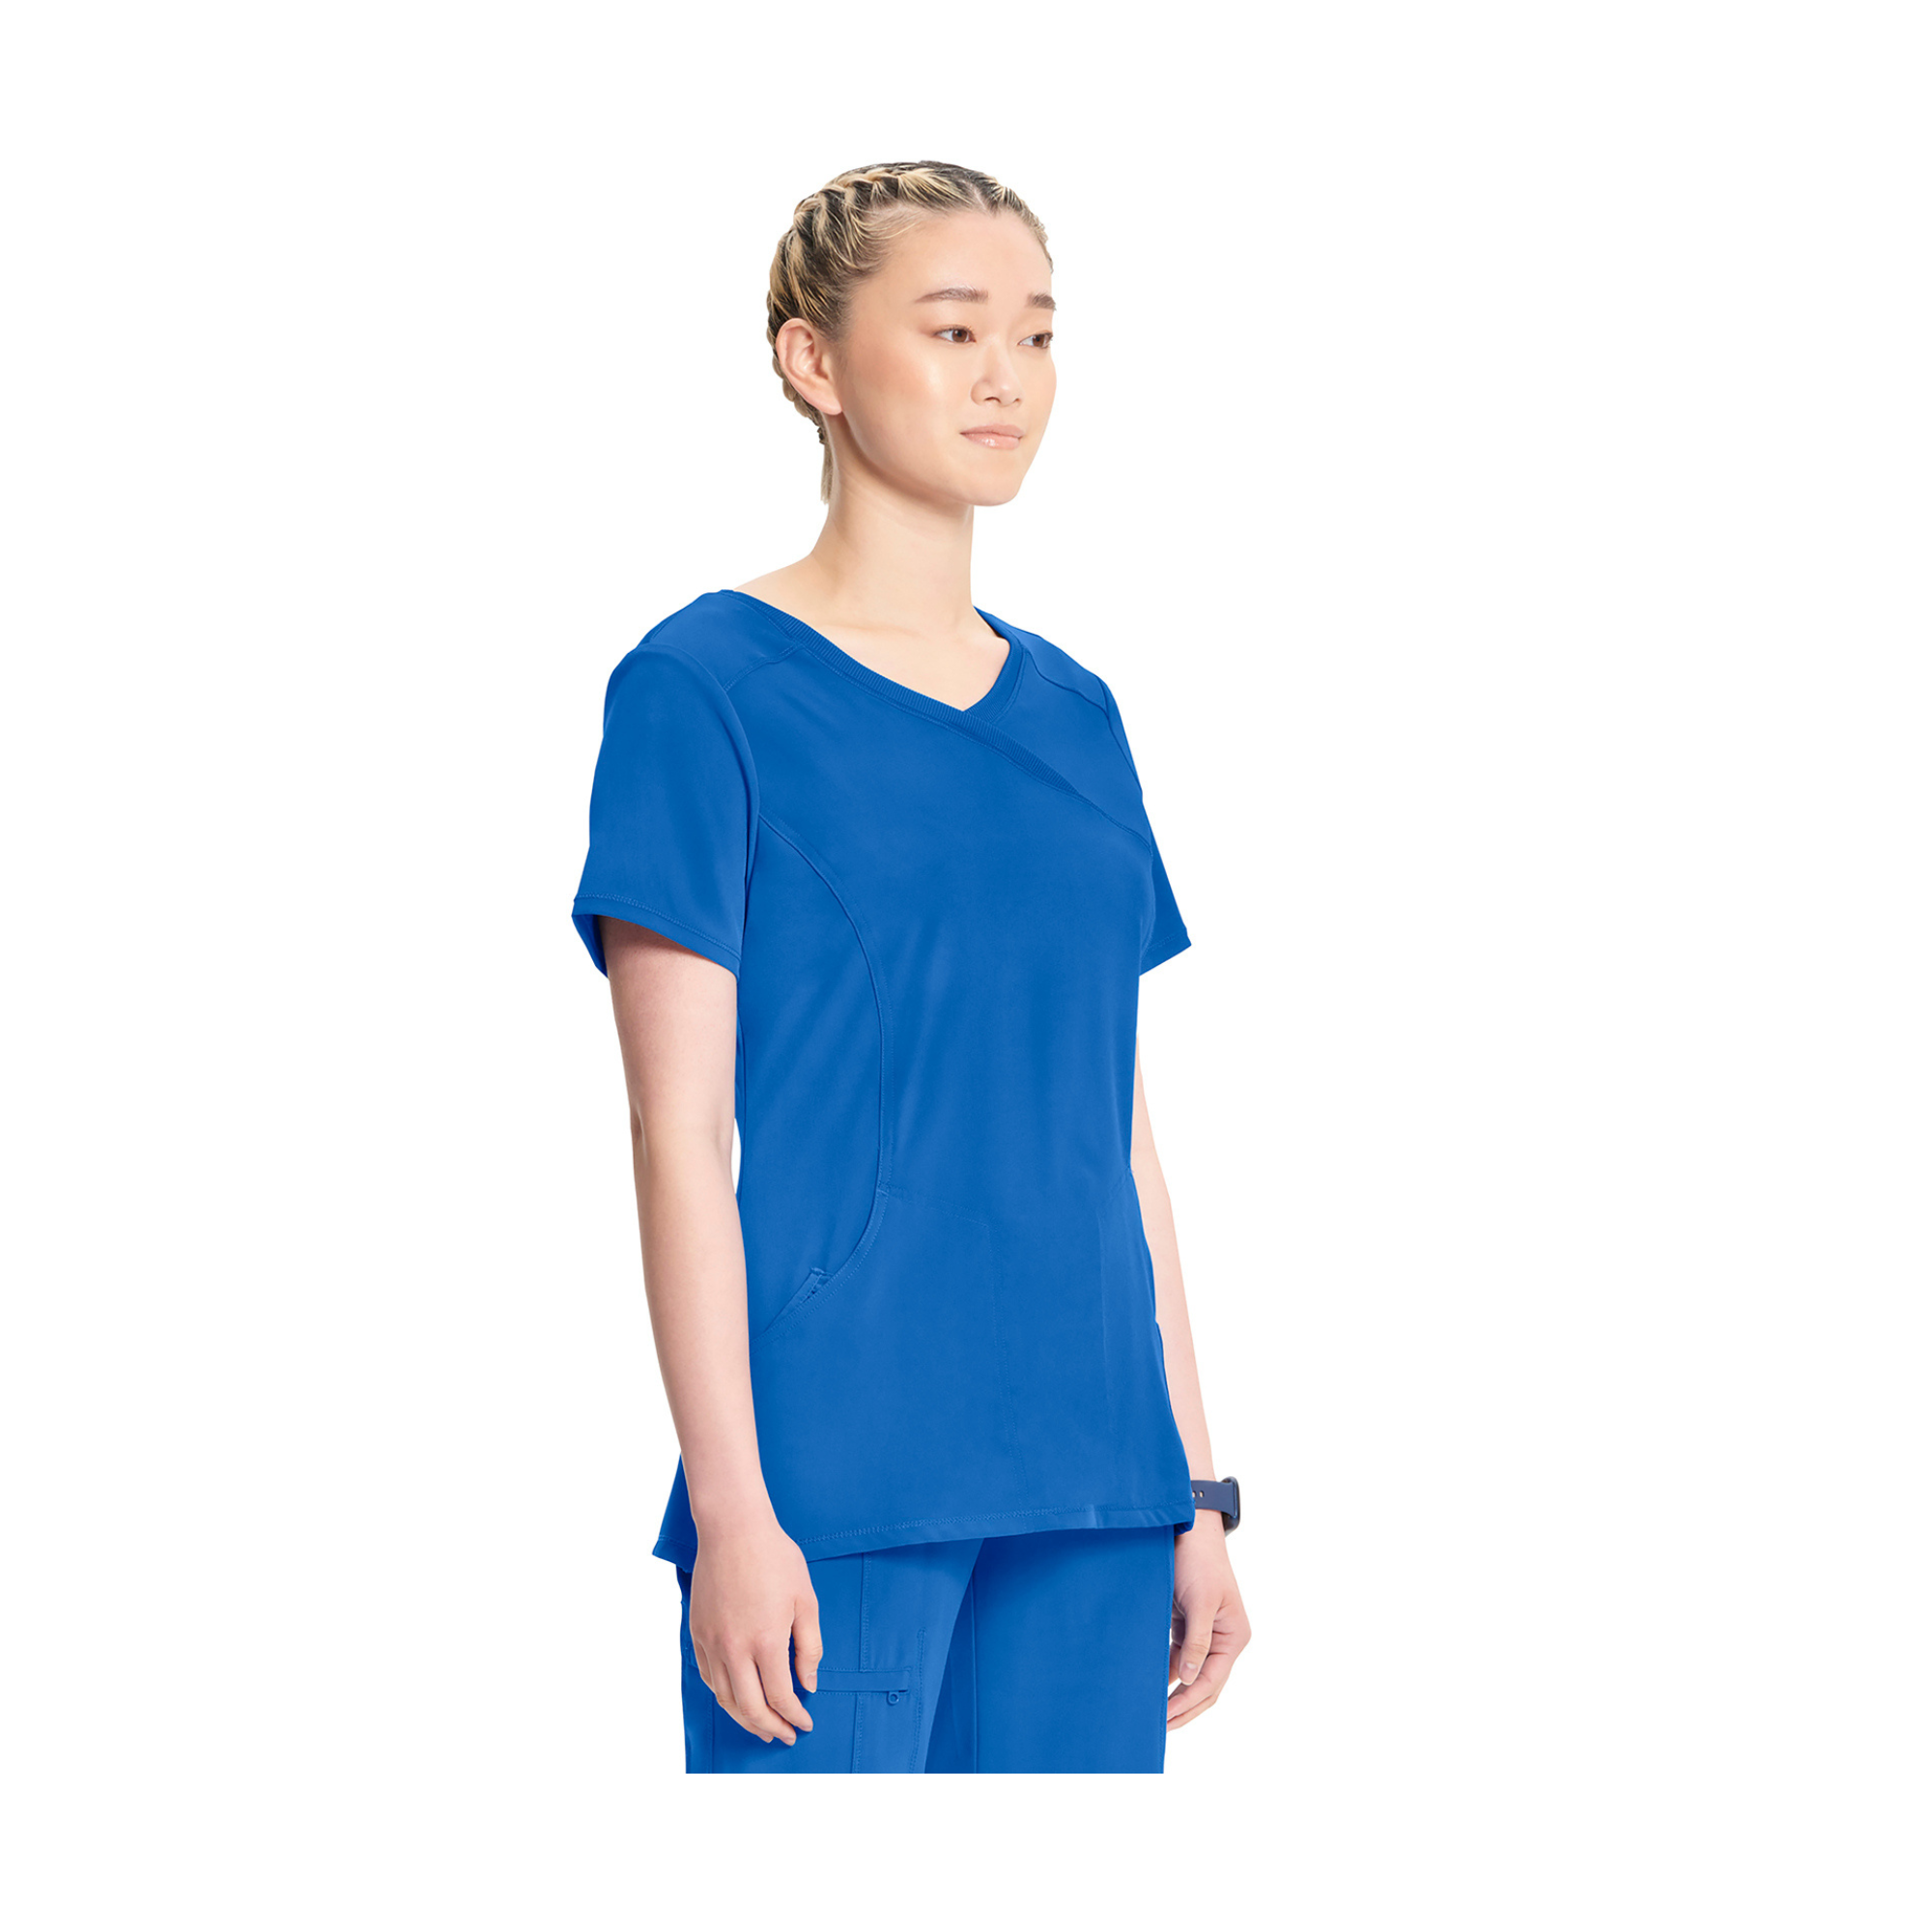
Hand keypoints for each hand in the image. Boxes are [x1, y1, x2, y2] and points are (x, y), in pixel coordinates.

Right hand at [687, 1515, 822, 1744]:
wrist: (732, 1529)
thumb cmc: (775, 1558)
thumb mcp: (805, 1599)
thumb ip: (809, 1647)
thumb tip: (808, 1685)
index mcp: (765, 1641)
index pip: (780, 1696)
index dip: (794, 1716)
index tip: (805, 1723)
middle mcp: (734, 1648)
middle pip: (749, 1708)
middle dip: (770, 1728)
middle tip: (784, 1736)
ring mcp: (712, 1642)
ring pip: (724, 1697)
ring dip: (744, 1719)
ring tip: (761, 1727)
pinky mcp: (697, 1632)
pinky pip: (709, 1677)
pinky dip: (724, 1695)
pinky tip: (736, 1699)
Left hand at [1167, 1514, 1250, 1729]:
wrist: (1187, 1526)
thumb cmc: (1198, 1559)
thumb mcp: (1199, 1601)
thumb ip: (1196, 1642)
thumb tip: (1187, 1680)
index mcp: (1234, 1637)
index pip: (1211, 1682)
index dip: (1188, 1703)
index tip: (1165, 1718)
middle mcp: (1223, 1639)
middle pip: (1204, 1686)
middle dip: (1183, 1708)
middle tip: (1157, 1729)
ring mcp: (1205, 1633)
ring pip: (1189, 1675)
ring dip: (1172, 1694)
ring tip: (1150, 1715)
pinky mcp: (1186, 1624)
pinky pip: (1177, 1657)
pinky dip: (1164, 1672)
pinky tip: (1147, 1684)